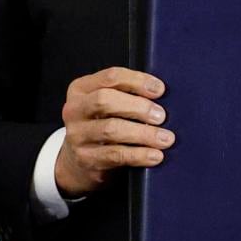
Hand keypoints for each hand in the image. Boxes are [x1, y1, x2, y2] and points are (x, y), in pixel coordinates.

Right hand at [53, 67, 172, 198]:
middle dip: (138, 107)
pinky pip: (115, 155)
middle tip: (161, 115)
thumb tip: (159, 94)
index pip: (110, 77)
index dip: (137, 81)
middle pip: (105, 100)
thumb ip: (125, 95)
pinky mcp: (85, 158)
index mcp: (81, 89)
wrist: (79, 162)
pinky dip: (139, 155)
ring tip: (165, 138)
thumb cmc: (101, 126)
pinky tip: (155, 155)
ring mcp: (77, 135)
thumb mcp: (106, 105)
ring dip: (143, 133)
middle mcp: (74, 110)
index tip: (159, 89)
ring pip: (111, 129)